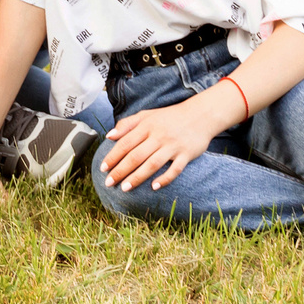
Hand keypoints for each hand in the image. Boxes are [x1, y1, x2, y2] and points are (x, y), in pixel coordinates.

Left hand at [99, 96, 230, 193]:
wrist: (200, 115)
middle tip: (109, 183)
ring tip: (125, 188)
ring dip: (138, 177)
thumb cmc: (169, 117)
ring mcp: (173, 146)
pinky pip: (175, 169)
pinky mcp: (186, 154)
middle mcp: (159, 136)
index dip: (113, 156)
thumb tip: (109, 136)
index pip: (126, 142)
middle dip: (121, 170)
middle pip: (136, 155)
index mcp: (147, 126)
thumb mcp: (147, 115)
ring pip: (152, 164)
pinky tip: (154, 187)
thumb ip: (127, 124)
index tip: (103, 168)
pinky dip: (165, 178)